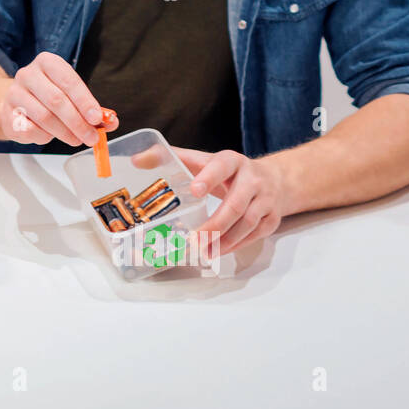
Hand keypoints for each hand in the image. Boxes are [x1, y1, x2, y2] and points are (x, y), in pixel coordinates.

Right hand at [0, 51, 118, 145]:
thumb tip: (111, 121)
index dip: (85, 101)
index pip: (68, 80)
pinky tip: (51, 135)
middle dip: (77, 122)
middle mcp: (28, 74)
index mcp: (47, 62)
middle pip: (56, 100)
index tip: (97, 118)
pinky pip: (30, 129)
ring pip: (44, 117)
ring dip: (64, 133)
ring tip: (76, 140)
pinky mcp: (7, 114)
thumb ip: (91, 108)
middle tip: (91, 137)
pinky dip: (45, 137)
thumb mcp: (71, 96)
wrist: (16, 104)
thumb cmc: (48, 98)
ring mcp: (14, 93)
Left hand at [176, 148, 290, 256]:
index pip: (221, 167)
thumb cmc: (227, 172)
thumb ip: (170, 158)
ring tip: (203, 251)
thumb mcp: (202, 160)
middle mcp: (252, 178)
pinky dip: (236, 245)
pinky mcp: (272, 217)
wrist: (272, 179)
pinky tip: (218, 251)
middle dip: (214, 225)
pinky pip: (256, 235)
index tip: (194, 191)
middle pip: (235, 204)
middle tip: (194, 239)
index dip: (209, 178)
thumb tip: (136, 161)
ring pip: (247, 223)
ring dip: (224, 240)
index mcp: (232, 161)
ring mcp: (266, 198)